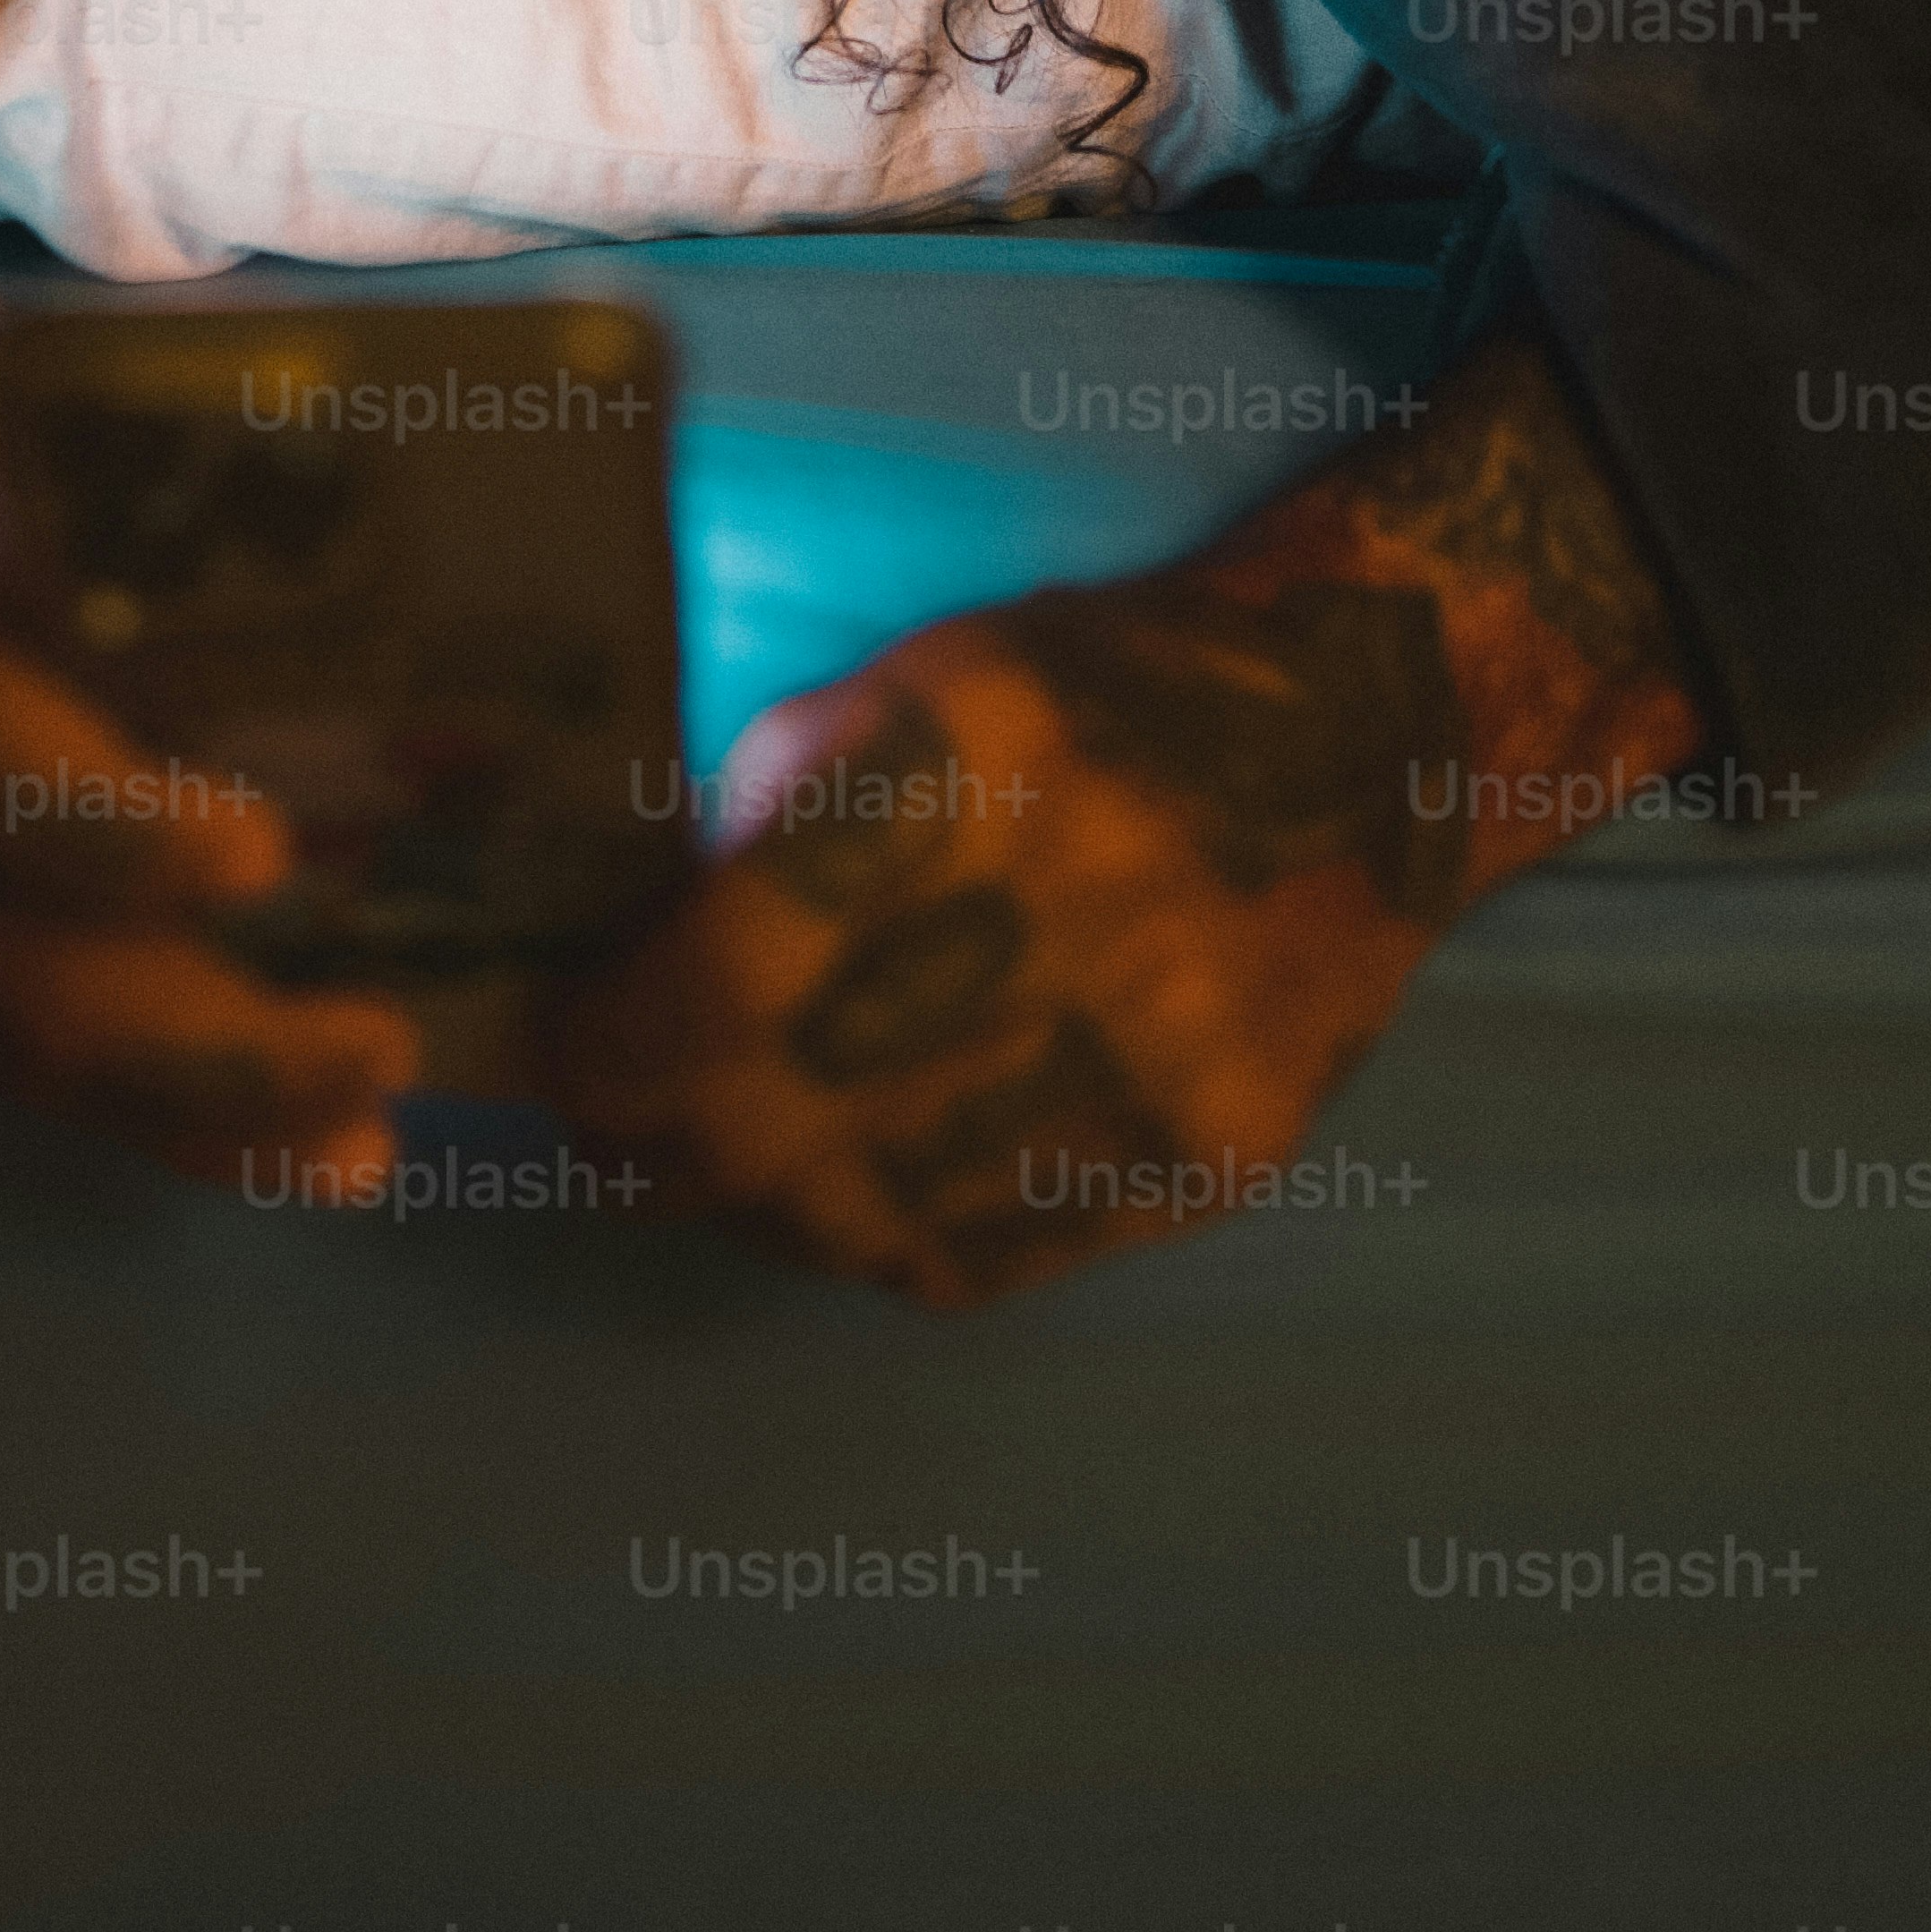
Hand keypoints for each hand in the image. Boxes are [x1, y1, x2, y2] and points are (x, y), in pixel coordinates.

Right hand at [0, 303, 420, 1192]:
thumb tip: (403, 569)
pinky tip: (229, 1094)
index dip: (126, 833)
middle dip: (208, 1046)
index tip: (267, 864)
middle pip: (0, 948)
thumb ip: (158, 476)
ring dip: (179, 1105)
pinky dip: (94, 1050)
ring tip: (353, 1145)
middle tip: (383, 1058)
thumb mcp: (0, 355)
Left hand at [545, 330, 1703, 1304]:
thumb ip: (786, 792)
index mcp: (986, 768)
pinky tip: (843, 1195)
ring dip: (756, 1207)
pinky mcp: (1208, 1160)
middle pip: (789, 1115)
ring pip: (872, 1215)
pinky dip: (883, 1244)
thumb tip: (649, 933)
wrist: (1371, 756)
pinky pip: (988, 1259)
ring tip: (708, 1165)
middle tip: (600, 1130)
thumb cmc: (1116, 693)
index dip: (618, 1041)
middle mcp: (1077, 920)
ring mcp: (1156, 1061)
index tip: (559, 1051)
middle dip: (657, 1141)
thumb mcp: (933, 672)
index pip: (736, 970)